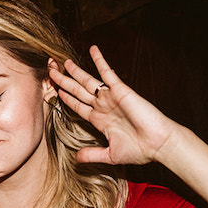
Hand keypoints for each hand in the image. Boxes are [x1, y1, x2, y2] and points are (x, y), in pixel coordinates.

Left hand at [47, 45, 175, 166]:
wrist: (158, 144)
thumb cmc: (139, 150)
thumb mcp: (110, 155)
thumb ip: (92, 154)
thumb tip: (76, 158)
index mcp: (99, 120)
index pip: (76, 105)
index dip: (64, 96)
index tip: (52, 88)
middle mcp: (102, 106)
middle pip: (77, 90)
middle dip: (62, 80)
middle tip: (49, 69)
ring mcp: (110, 97)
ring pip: (87, 81)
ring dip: (74, 71)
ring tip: (62, 61)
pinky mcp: (121, 90)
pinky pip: (107, 72)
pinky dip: (100, 60)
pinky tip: (92, 49)